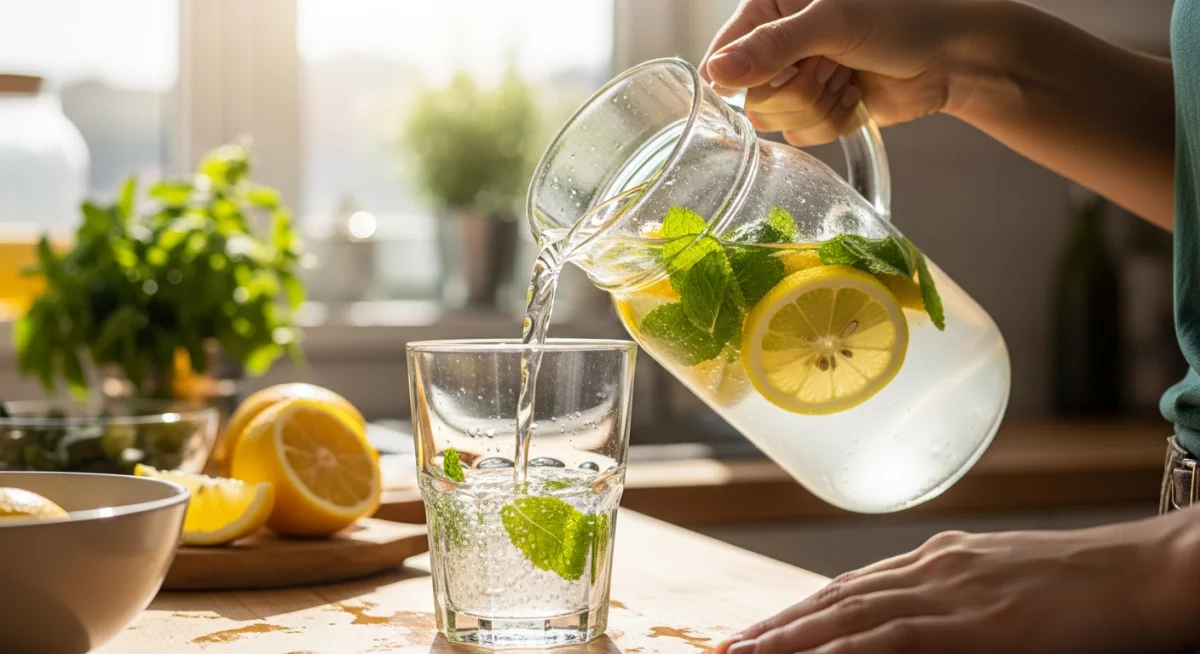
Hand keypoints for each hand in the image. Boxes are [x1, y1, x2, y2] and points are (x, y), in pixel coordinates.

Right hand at [701, 0, 981, 144]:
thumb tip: (717, 72)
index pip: (722, 55)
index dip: (740, 76)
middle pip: (750, 97)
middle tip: (831, 64)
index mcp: (770, 9)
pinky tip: (857, 95)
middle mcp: (778, 47)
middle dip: (798, 89)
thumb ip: (772, 46)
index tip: (776, 74)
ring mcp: (798, 81)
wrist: (954, 54)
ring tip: (848, 76)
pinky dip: (835, 121)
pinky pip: (803, 136)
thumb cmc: (904, 17)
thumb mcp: (833, 22)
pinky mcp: (819, 111)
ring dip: (820, 106)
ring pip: (777, 122)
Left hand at [716, 511, 1199, 653]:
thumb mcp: (1005, 585)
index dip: (799, 611)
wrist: (1148, 572)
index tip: (759, 630)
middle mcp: (932, 568)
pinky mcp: (975, 621)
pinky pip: (894, 636)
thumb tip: (907, 619)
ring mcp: (951, 590)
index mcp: (938, 560)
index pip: (849, 588)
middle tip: (729, 647)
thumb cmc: (1087, 586)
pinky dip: (845, 647)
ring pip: (850, 615)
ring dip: (791, 637)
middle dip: (778, 626)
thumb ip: (954, 597)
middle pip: (836, 600)